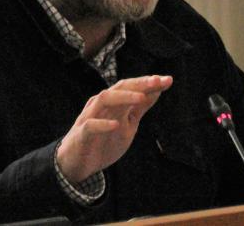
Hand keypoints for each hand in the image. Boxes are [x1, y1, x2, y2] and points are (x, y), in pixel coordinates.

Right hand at [55, 75, 172, 183]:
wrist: (76, 163)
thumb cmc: (103, 140)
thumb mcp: (127, 124)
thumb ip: (140, 107)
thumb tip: (157, 90)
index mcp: (113, 102)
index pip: (131, 87)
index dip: (148, 83)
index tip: (167, 80)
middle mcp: (101, 105)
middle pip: (119, 88)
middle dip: (139, 84)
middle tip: (157, 81)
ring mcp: (89, 118)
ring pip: (104, 100)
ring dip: (123, 97)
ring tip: (141, 97)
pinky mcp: (81, 134)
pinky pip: (90, 125)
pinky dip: (103, 124)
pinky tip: (115, 125)